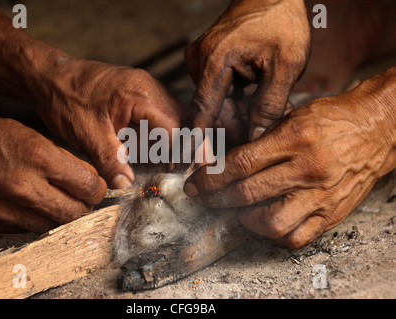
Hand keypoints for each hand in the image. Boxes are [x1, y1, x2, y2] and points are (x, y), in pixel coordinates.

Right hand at [0, 110, 105, 232]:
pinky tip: (35, 207)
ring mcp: (8, 209)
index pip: (89, 186)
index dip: (98, 188)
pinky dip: (39, 221)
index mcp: (39, 157)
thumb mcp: (29, 134)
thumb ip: (62, 159)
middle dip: (85, 206)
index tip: (96, 186)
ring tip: (59, 202)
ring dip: (63, 216)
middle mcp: (26, 187)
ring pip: (55, 226)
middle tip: (82, 197)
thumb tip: (88, 179)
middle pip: (76, 213)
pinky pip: (30, 230)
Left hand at [33, 58, 184, 188]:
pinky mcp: (139, 96)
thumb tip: (127, 184)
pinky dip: (164, 136)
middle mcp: (150, 89)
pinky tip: (160, 154)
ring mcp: (146, 90)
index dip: (183, 154)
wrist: (48, 76)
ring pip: (175, 119)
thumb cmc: (64, 98)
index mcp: (141, 95)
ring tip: (179, 168)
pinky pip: (161, 117)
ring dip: (178, 143)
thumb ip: (110, 159)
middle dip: (188, 149)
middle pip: (183, 122)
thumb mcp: (86, 133)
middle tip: (190, 173)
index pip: (176, 128)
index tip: (185, 175)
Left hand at [184, 68, 395, 247]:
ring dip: (244, 220)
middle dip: (215, 198)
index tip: (195, 183)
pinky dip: (274, 235)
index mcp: (294, 138)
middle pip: (247, 193)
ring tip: (237, 210)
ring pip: (270, 222)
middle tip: (203, 197)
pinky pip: (297, 237)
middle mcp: (307, 169)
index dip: (211, 177)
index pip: (240, 164)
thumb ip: (261, 140)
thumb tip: (225, 162)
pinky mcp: (332, 213)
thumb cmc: (332, 119)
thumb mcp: (292, 117)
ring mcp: (321, 194)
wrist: (376, 129)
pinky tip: (265, 221)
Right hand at [185, 0, 309, 141]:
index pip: (202, 112)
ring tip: (263, 111)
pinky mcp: (205, 61)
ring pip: (213, 102)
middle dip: (234, 125)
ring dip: (237, 113)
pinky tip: (254, 100)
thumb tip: (256, 140)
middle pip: (209, 110)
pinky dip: (234, 100)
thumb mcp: (285, 65)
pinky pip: (215, 91)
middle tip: (260, 129)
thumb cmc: (281, 22)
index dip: (201, 141)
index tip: (200, 164)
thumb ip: (269, 106)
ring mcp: (200, 59)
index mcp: (215, 61)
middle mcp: (199, 60)